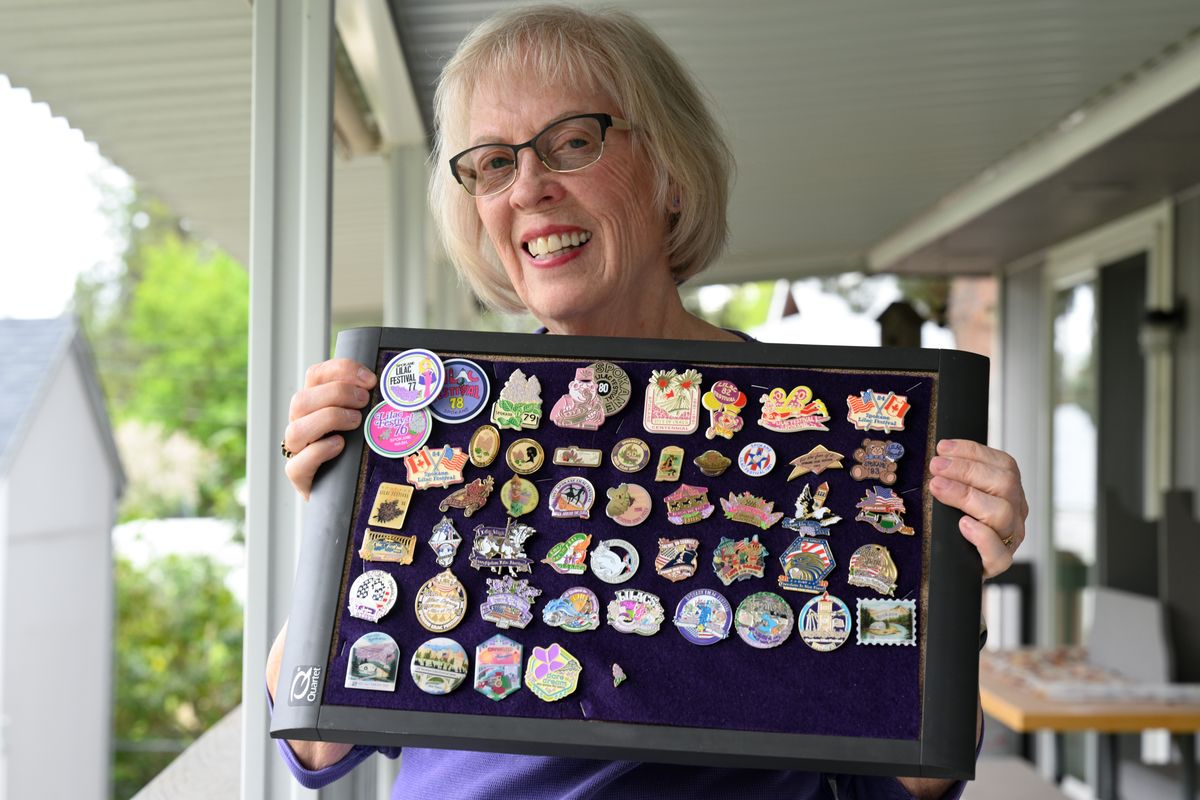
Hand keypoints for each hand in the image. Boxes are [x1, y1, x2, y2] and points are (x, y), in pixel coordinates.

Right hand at [283, 358, 375, 499]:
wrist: (353, 494)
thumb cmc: (363, 451)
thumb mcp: (368, 422)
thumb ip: (373, 404)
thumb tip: (402, 387)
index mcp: (316, 405)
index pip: (316, 376)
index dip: (341, 370)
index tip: (370, 379)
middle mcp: (302, 425)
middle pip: (301, 400)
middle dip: (337, 393)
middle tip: (364, 400)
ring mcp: (299, 452)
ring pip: (296, 429)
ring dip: (328, 418)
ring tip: (356, 421)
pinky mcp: (301, 478)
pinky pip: (297, 464)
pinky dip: (319, 451)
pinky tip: (340, 445)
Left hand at [928, 439, 1027, 578]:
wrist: (957, 566)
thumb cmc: (957, 526)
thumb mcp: (960, 496)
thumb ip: (956, 477)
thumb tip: (937, 456)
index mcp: (1010, 491)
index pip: (1003, 464)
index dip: (973, 452)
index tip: (943, 448)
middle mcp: (1015, 512)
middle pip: (1005, 483)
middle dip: (966, 470)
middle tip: (935, 467)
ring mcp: (1011, 538)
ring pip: (1002, 512)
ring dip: (966, 495)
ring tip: (938, 488)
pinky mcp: (999, 563)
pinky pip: (999, 552)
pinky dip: (981, 536)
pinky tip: (963, 525)